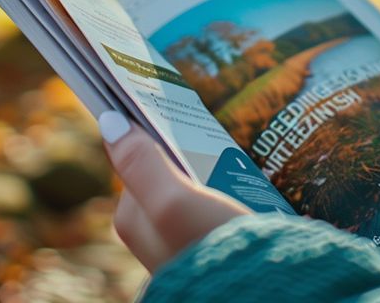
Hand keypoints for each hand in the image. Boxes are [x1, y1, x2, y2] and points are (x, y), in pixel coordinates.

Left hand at [98, 110, 251, 271]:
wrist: (270, 295)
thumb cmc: (218, 254)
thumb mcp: (175, 204)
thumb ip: (142, 164)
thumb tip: (109, 121)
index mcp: (134, 220)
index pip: (134, 156)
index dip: (147, 127)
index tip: (166, 97)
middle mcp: (155, 233)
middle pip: (165, 170)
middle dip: (184, 148)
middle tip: (210, 122)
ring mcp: (185, 241)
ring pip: (194, 187)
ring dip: (213, 168)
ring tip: (238, 153)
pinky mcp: (215, 247)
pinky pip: (216, 206)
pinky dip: (230, 190)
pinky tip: (250, 183)